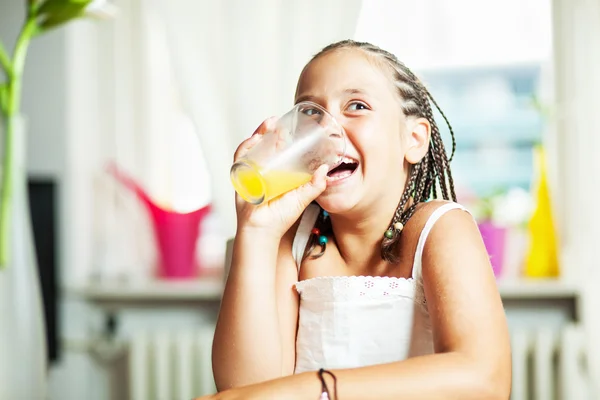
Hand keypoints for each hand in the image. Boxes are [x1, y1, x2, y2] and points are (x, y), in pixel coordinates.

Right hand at [233, 118, 327, 237]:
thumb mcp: (302, 197)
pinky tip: (255, 139)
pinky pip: (240, 158)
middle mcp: (261, 170)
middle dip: (268, 130)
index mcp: (275, 172)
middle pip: (262, 145)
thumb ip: (315, 185)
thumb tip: (325, 169)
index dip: (280, 136)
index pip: (276, 149)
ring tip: (269, 125)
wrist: (264, 231)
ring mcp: (249, 172)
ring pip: (251, 147)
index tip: (288, 127)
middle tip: (277, 121)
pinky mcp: (240, 177)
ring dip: (258, 134)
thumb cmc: (281, 217)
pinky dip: (246, 147)